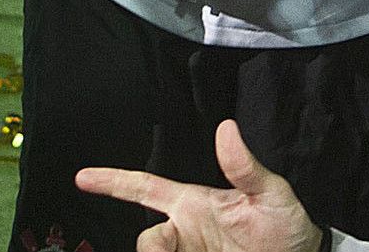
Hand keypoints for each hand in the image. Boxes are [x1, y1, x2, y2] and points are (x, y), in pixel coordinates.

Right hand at [76, 119, 321, 251]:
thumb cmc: (286, 225)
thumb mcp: (271, 194)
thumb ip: (246, 168)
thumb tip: (226, 129)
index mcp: (194, 205)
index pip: (145, 188)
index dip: (114, 181)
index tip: (82, 177)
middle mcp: (185, 232)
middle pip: (148, 238)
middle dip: (151, 247)